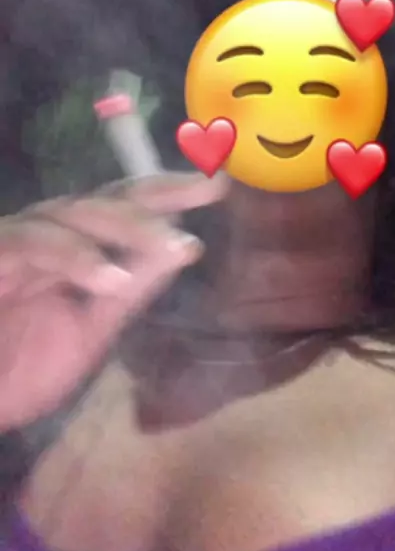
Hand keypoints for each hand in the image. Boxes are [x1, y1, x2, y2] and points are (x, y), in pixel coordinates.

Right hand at [0, 173, 224, 430]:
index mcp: (74, 247)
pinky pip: (28, 245)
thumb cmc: (18, 368)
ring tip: (168, 245)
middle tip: (204, 191)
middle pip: (103, 199)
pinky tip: (109, 277)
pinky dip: (72, 258)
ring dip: (123, 227)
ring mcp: (14, 243)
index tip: (219, 182)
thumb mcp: (91, 330)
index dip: (169, 191)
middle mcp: (46, 234)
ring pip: (71, 215)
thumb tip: (185, 245)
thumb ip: (132, 288)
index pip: (125, 206)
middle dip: (156, 196)